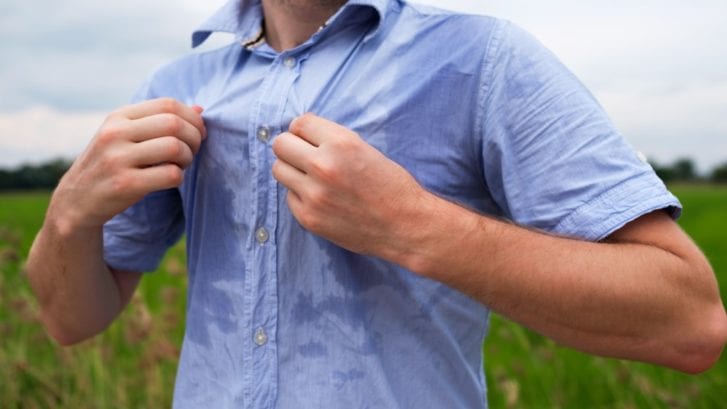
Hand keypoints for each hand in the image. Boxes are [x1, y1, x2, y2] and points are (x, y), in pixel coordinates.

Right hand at [49, 98, 206, 230]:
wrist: (76, 202)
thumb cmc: (110, 165)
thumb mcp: (126, 136)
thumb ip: (159, 121)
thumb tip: (199, 109)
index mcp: (118, 117)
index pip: (167, 104)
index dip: (192, 118)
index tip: (198, 132)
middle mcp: (115, 133)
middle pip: (174, 124)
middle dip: (194, 137)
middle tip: (192, 151)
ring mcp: (118, 158)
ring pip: (174, 147)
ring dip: (188, 158)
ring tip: (181, 165)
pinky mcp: (125, 184)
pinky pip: (170, 174)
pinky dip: (179, 177)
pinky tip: (171, 179)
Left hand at [272, 113, 428, 257]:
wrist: (406, 226)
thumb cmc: (391, 185)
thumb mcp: (365, 149)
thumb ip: (331, 140)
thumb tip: (298, 133)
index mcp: (341, 143)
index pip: (299, 123)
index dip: (304, 131)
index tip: (310, 139)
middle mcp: (324, 166)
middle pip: (280, 144)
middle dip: (292, 147)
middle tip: (306, 157)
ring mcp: (314, 194)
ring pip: (279, 170)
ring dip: (293, 171)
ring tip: (313, 178)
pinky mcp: (309, 217)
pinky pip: (290, 197)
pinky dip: (301, 196)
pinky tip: (323, 200)